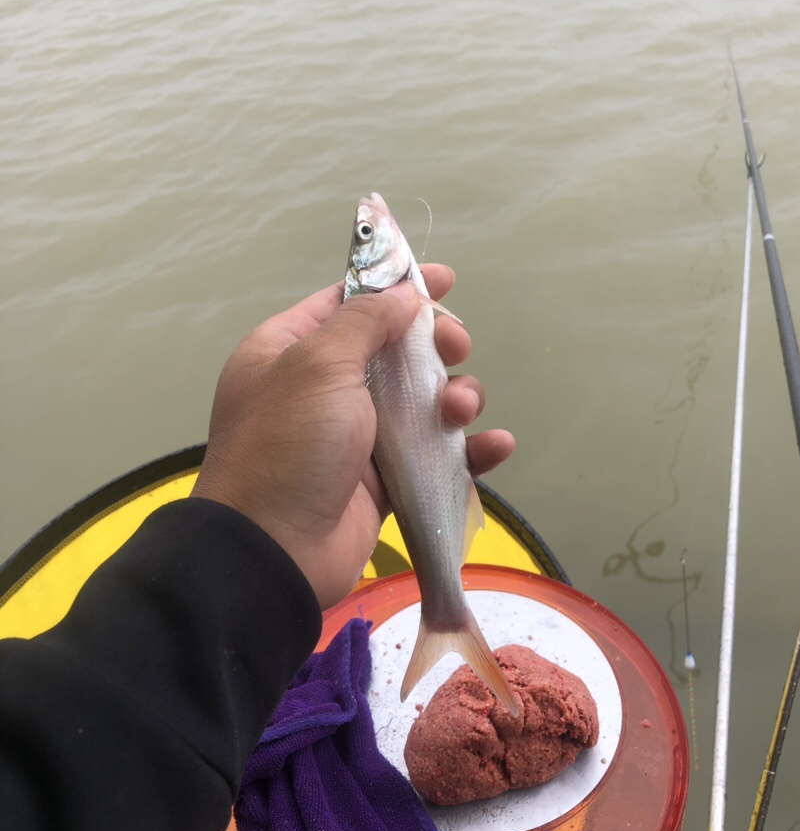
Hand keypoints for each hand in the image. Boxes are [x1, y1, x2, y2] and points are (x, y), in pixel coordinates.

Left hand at [191, 266, 514, 609]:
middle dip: (435, 346)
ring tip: (460, 411)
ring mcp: (356, 437)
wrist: (274, 551)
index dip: (396, 288)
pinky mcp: (384, 483)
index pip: (349, 303)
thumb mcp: (317, 365)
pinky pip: (435, 457)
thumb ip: (365, 321)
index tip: (445, 279)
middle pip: (396, 351)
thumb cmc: (289, 444)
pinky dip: (468, 451)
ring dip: (456, 399)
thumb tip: (404, 296)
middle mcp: (324, 389)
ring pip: (423, 403)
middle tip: (456, 349)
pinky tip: (494, 446)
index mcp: (292, 351)